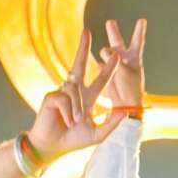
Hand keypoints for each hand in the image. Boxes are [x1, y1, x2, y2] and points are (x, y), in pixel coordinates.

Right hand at [27, 28, 124, 163]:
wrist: (53, 147)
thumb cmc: (74, 140)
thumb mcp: (98, 134)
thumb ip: (112, 123)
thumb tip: (125, 111)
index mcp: (87, 98)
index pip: (100, 80)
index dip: (108, 69)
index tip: (116, 55)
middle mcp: (74, 92)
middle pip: (79, 66)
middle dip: (82, 48)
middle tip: (87, 30)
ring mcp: (61, 93)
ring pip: (75, 91)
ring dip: (77, 110)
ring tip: (73, 123)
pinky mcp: (51, 97)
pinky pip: (64, 100)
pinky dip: (68, 113)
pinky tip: (64, 120)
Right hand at [100, 18, 146, 107]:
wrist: (125, 105)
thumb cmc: (129, 89)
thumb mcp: (123, 71)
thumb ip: (113, 58)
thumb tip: (103, 49)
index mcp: (134, 59)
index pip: (137, 42)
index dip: (139, 31)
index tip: (143, 20)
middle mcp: (125, 60)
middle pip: (118, 42)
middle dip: (114, 32)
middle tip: (110, 21)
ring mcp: (115, 66)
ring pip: (107, 53)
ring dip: (105, 53)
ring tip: (105, 56)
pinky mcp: (107, 73)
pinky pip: (102, 65)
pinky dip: (101, 66)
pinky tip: (101, 68)